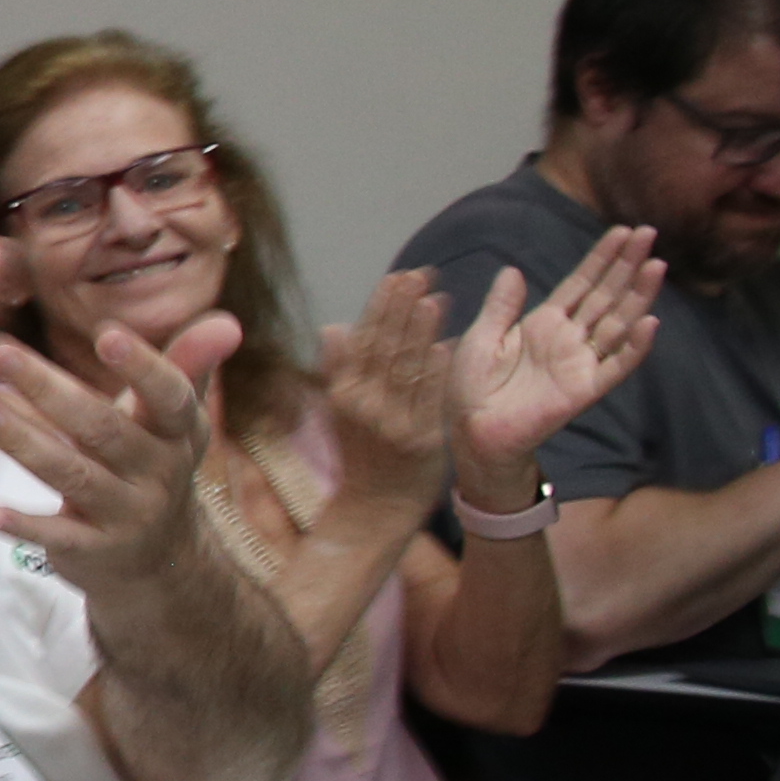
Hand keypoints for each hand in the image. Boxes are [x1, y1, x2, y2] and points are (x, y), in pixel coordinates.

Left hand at [0, 308, 234, 606]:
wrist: (160, 561)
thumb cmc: (153, 464)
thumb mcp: (176, 420)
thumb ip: (188, 366)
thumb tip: (228, 321)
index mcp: (177, 433)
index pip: (167, 396)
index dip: (142, 367)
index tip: (106, 334)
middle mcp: (158, 473)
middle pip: (101, 428)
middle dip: (47, 389)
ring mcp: (127, 514)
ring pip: (71, 474)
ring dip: (21, 440)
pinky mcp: (94, 551)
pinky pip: (59, 536)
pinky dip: (26, 526)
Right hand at [313, 269, 455, 523]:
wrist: (377, 505)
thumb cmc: (362, 452)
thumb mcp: (341, 410)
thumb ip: (341, 368)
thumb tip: (333, 327)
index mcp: (344, 393)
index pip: (363, 339)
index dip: (381, 306)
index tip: (397, 276)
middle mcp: (365, 405)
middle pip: (385, 348)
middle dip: (402, 309)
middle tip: (418, 275)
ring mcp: (393, 423)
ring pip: (407, 369)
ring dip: (421, 332)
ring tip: (434, 298)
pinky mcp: (422, 440)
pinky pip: (430, 400)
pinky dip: (437, 371)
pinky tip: (446, 344)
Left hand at [453, 230, 658, 473]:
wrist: (472, 432)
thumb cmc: (471, 388)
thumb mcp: (481, 337)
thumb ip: (501, 306)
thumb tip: (513, 269)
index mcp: (543, 323)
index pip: (580, 284)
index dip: (601, 258)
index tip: (622, 231)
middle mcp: (568, 339)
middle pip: (605, 295)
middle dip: (627, 265)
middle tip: (649, 233)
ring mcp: (580, 363)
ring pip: (618, 323)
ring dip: (638, 296)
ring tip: (656, 266)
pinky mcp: (585, 390)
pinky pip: (616, 366)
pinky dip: (634, 346)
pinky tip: (650, 321)